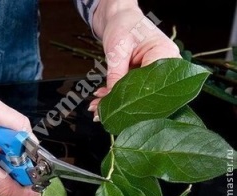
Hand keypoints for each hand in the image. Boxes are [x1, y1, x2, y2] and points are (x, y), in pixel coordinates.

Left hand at [88, 0, 180, 119]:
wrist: (120, 17)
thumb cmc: (124, 25)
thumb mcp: (117, 49)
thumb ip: (116, 74)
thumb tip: (112, 100)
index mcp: (165, 55)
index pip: (152, 84)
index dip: (133, 99)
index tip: (115, 108)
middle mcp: (165, 65)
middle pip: (145, 92)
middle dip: (121, 104)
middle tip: (100, 113)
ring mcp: (155, 72)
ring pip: (135, 94)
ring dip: (114, 101)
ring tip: (96, 107)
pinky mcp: (143, 76)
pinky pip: (130, 89)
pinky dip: (114, 95)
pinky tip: (100, 100)